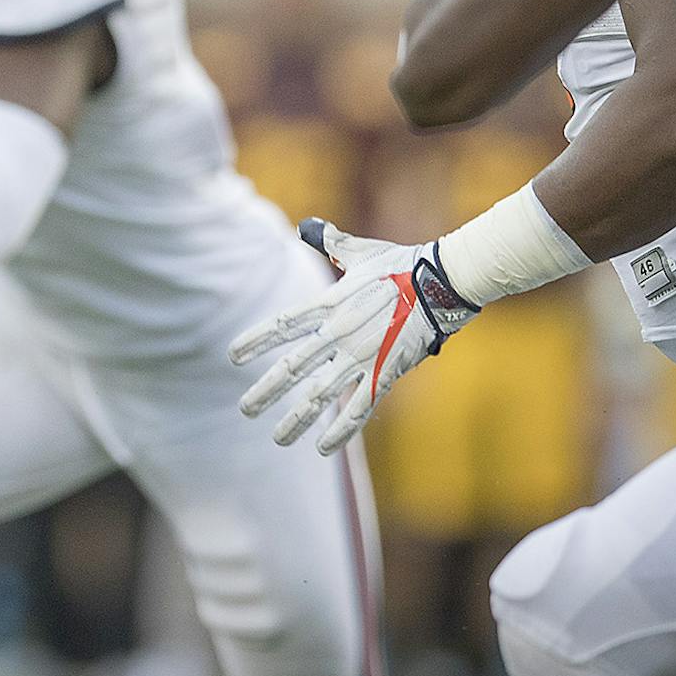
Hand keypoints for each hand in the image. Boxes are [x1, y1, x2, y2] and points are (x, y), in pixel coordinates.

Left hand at [230, 218, 480, 452]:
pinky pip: (359, 409)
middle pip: (292, 368)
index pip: (282, 325)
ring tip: (277, 439)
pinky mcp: (386, 373)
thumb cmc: (404, 262)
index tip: (232, 356)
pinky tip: (322, 448)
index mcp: (329, 303)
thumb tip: (311, 227)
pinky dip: (339, 431)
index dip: (255, 341)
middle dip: (265, 391)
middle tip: (245, 409)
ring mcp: (361, 356)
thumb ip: (332, 244)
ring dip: (296, 420)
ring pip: (320, 396)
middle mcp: (338, 334)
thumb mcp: (361, 251)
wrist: (443, 281)